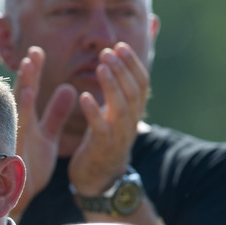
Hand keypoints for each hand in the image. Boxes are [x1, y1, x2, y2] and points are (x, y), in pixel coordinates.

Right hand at [10, 46, 76, 216]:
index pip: (30, 91)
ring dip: (24, 84)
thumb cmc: (31, 167)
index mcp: (27, 121)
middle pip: (23, 93)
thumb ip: (56, 115)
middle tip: (35, 51)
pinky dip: (23, 110)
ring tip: (30, 64)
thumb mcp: (48, 137)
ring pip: (18, 107)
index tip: (38, 53)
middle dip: (29, 73)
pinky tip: (28, 93)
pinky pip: (19, 126)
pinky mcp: (15, 148)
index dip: (34, 72)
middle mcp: (19, 126)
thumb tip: (68, 89)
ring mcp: (15, 136)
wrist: (19, 197)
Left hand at [68, 42, 148, 194]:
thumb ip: (116, 94)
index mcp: (134, 113)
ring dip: (112, 84)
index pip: (141, 83)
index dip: (133, 64)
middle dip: (122, 69)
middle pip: (133, 91)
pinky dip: (94, 111)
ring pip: (122, 107)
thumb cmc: (102, 142)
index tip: (120, 45)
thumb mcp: (113, 116)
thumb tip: (116, 66)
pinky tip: (84, 97)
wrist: (98, 178)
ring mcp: (119, 136)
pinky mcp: (102, 148)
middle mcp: (131, 122)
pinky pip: (101, 128)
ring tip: (101, 66)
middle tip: (108, 51)